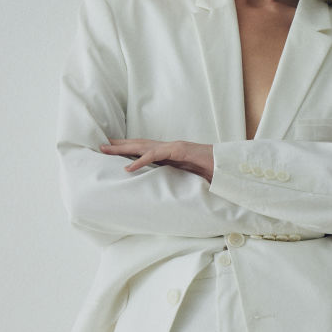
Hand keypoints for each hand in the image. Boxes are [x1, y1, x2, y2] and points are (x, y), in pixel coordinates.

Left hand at [100, 139, 214, 181]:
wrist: (230, 167)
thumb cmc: (214, 173)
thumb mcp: (190, 178)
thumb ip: (177, 178)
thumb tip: (165, 187)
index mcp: (173, 154)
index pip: (146, 149)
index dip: (129, 149)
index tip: (113, 150)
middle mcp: (171, 147)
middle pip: (140, 145)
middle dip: (120, 145)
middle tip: (101, 146)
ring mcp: (175, 147)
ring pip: (144, 146)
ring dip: (124, 149)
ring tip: (106, 150)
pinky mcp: (181, 151)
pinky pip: (158, 155)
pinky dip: (141, 161)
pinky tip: (128, 167)